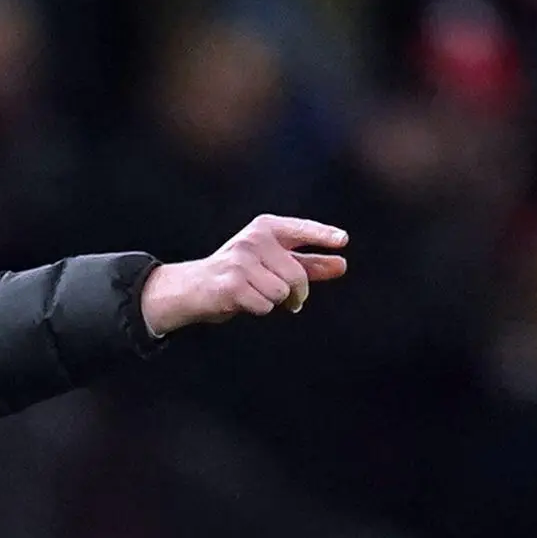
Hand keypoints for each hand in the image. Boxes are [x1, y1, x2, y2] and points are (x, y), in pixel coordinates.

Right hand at [140, 217, 348, 336]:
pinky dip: (258, 309)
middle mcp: (253, 240)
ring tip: (257, 295)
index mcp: (265, 228)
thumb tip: (341, 265)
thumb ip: (306, 264)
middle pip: (296, 274)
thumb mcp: (272, 264)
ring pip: (281, 293)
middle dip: (299, 294)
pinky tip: (243, 302)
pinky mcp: (232, 284)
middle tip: (295, 302)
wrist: (193, 288)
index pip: (300, 230)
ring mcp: (241, 261)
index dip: (322, 236)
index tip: (343, 241)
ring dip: (274, 302)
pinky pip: (265, 306)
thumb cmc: (237, 275)